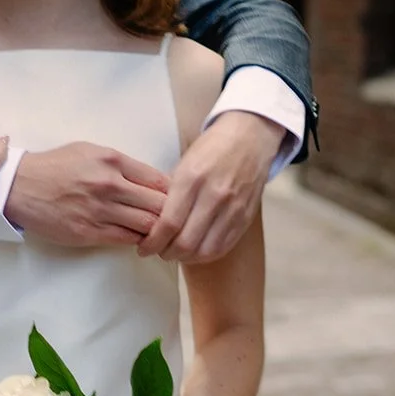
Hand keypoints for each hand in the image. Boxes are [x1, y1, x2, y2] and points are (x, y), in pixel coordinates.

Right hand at [3, 142, 168, 247]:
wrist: (20, 187)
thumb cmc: (56, 167)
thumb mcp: (90, 151)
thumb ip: (121, 164)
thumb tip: (151, 180)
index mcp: (112, 161)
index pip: (160, 180)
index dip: (173, 193)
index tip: (174, 201)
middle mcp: (109, 184)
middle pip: (159, 204)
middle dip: (170, 215)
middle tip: (172, 222)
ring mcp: (99, 210)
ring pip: (146, 225)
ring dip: (155, 231)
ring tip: (157, 233)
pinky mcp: (88, 232)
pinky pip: (125, 239)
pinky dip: (137, 241)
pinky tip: (137, 239)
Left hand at [139, 111, 284, 264]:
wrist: (250, 137)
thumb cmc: (212, 149)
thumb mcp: (183, 164)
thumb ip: (169, 194)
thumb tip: (149, 223)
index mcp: (193, 178)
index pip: (168, 223)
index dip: (153, 243)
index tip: (144, 248)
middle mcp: (214, 195)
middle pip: (186, 243)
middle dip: (166, 253)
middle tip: (158, 251)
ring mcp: (233, 208)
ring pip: (205, 251)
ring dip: (185, 258)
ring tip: (175, 252)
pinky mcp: (245, 217)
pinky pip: (222, 247)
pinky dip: (205, 255)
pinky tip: (195, 251)